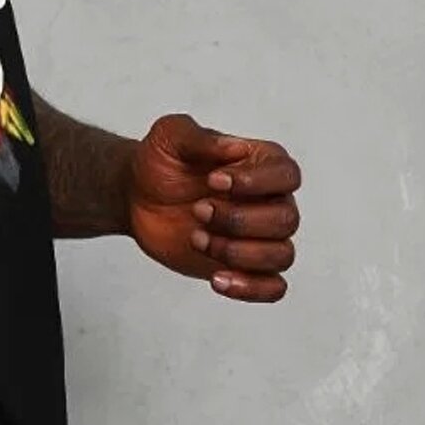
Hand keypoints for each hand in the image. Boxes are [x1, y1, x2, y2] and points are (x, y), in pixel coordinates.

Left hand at [126, 112, 301, 301]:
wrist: (136, 197)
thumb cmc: (160, 162)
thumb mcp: (170, 136)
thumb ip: (200, 138)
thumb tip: (236, 148)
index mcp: (262, 164)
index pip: (288, 175)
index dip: (256, 182)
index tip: (213, 181)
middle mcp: (271, 201)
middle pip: (287, 219)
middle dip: (239, 220)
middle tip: (197, 210)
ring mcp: (260, 237)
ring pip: (282, 255)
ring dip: (238, 252)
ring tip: (197, 239)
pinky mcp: (245, 267)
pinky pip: (273, 288)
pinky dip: (252, 288)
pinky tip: (216, 279)